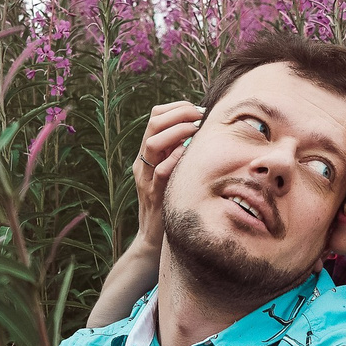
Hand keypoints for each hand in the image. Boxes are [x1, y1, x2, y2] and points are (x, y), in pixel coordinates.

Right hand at [128, 99, 201, 255]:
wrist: (153, 237)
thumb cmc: (170, 201)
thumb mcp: (174, 171)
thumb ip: (181, 152)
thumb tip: (202, 129)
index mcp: (147, 153)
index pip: (155, 117)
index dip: (177, 108)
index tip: (198, 110)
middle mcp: (143, 162)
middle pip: (153, 124)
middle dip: (180, 114)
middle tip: (201, 117)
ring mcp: (145, 178)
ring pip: (152, 144)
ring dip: (178, 132)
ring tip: (197, 132)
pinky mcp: (154, 194)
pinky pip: (160, 171)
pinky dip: (175, 159)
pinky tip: (189, 154)